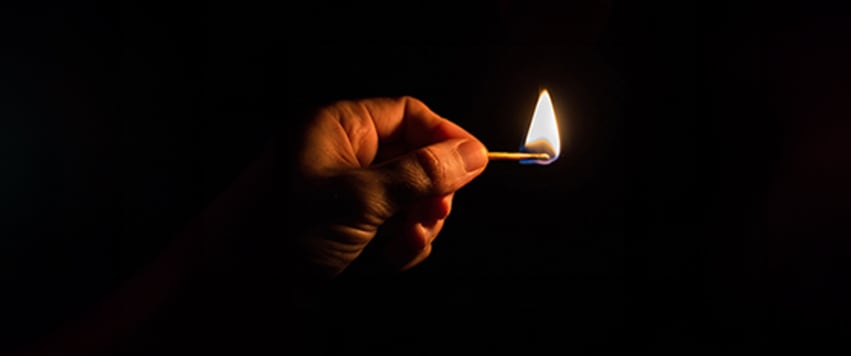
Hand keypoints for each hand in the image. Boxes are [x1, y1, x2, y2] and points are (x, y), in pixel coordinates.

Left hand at [286, 96, 488, 278]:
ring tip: (407, 242)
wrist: (239, 290)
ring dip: (419, 221)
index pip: (407, 115)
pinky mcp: (351, 228)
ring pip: (410, 197)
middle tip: (435, 212)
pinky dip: (404, 243)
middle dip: (431, 189)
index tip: (474, 164)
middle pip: (414, 157)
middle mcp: (346, 156)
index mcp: (339, 129)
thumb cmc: (285, 232)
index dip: (444, 136)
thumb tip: (471, 153)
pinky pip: (395, 226)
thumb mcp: (361, 199)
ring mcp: (349, 194)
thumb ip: (421, 174)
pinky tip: (394, 258)